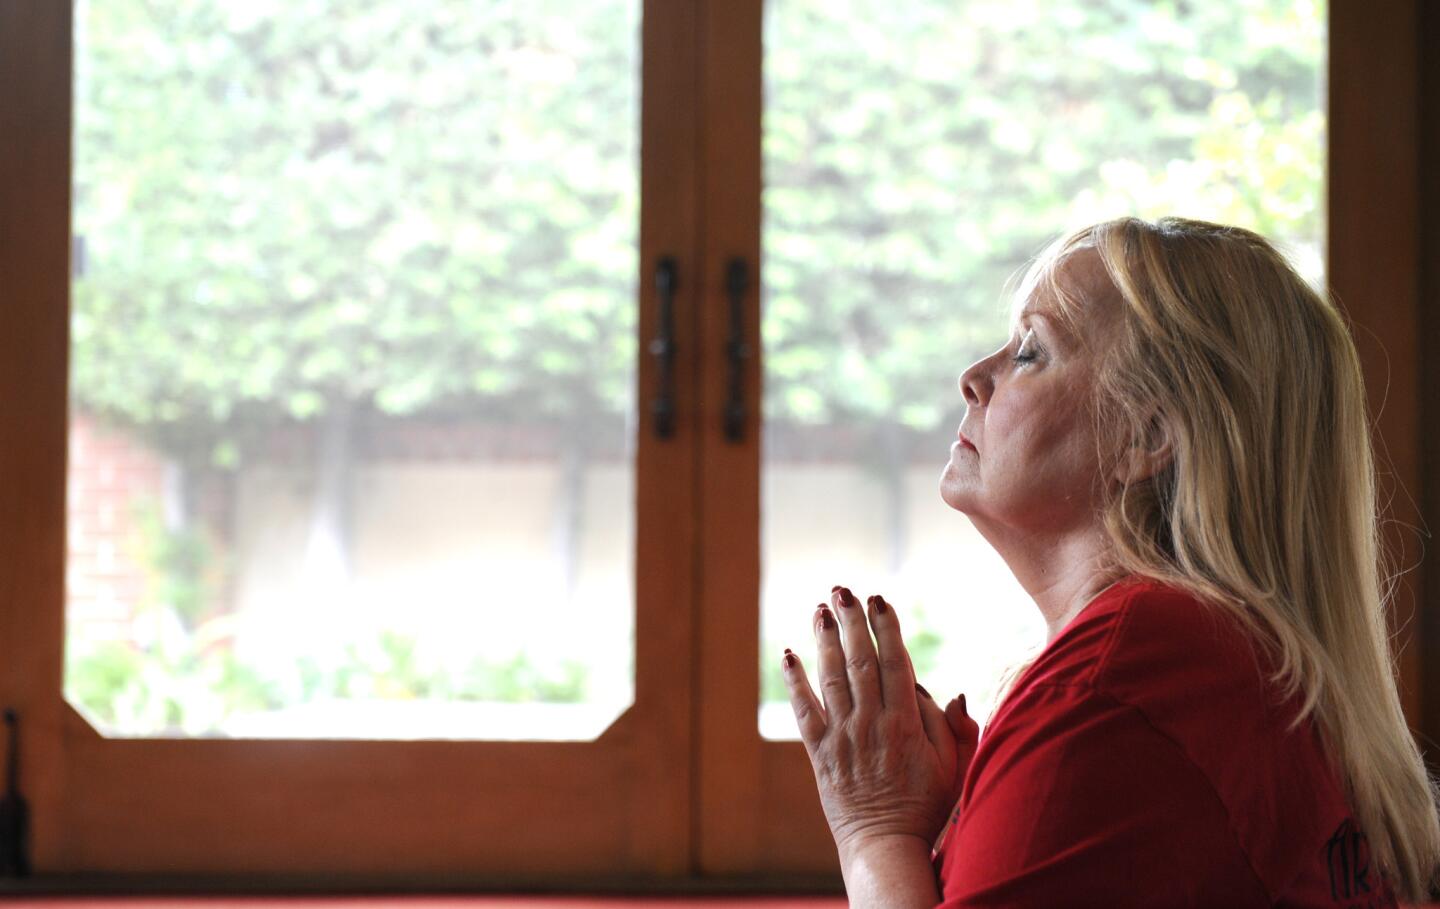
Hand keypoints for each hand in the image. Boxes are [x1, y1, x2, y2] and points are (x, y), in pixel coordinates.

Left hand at [782, 585, 963, 854]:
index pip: (894, 663)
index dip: (885, 628)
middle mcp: (870, 725)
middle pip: (858, 662)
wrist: (885, 845)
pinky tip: (789, 653)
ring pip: (830, 678)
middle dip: (851, 622)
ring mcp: (842, 737)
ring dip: (824, 640)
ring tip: (820, 609)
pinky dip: (794, 679)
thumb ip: (955, 728)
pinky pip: (803, 709)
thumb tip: (950, 690)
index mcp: (905, 725)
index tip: (878, 599)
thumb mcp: (956, 768)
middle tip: (843, 590)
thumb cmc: (927, 806)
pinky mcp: (820, 752)